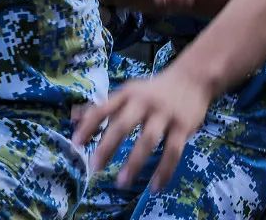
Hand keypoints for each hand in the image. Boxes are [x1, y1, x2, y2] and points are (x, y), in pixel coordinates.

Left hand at [72, 68, 211, 191]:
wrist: (192, 78)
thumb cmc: (153, 90)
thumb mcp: (128, 92)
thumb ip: (103, 106)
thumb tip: (73, 118)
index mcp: (126, 94)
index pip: (103, 108)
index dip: (88, 125)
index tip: (76, 143)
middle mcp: (143, 102)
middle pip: (122, 125)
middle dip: (107, 147)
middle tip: (94, 167)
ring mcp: (164, 114)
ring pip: (147, 140)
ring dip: (134, 163)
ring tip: (122, 182)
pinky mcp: (183, 126)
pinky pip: (173, 152)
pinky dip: (164, 171)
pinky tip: (155, 187)